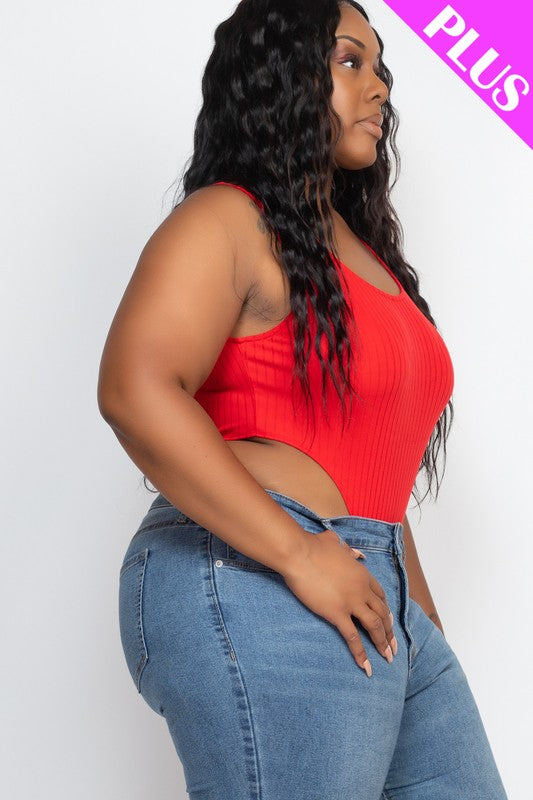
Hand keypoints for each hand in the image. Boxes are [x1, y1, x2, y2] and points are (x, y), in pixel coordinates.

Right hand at [281, 528, 396, 675]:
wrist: (299, 553)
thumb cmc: (313, 546)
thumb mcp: (336, 543)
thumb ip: (348, 550)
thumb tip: (356, 554)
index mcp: (363, 574)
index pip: (381, 597)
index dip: (386, 612)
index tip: (389, 624)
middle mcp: (362, 589)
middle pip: (382, 613)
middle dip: (389, 632)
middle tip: (393, 648)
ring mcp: (351, 602)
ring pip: (373, 626)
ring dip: (382, 643)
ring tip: (387, 658)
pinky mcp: (336, 613)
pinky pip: (352, 637)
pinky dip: (361, 653)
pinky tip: (366, 666)